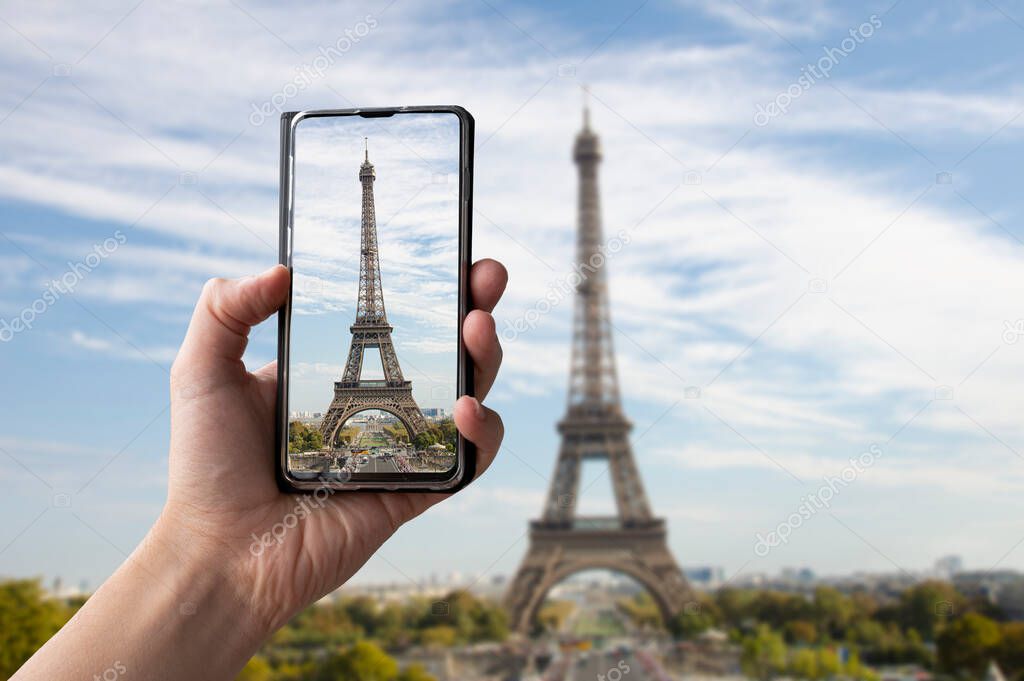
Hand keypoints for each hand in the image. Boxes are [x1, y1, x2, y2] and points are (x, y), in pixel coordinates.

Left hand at [159, 260, 506, 634]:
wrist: (223, 553)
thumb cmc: (209, 468)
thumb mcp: (202, 372)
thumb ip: (225, 310)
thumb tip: (282, 269)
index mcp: (335, 371)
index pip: (393, 318)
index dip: (425, 286)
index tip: (445, 252)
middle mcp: (377, 405)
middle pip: (445, 347)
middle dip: (475, 307)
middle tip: (485, 278)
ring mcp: (401, 445)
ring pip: (469, 392)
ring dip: (485, 357)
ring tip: (477, 330)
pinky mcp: (417, 489)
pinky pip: (470, 460)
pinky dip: (485, 432)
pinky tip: (466, 408)